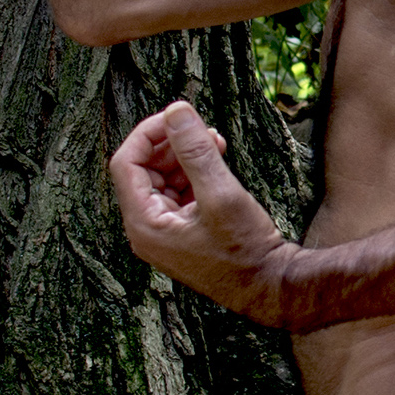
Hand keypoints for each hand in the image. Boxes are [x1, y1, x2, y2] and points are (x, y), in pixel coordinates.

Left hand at [109, 101, 298, 325]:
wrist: (267, 284)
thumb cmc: (244, 247)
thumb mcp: (220, 194)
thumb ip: (195, 151)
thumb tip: (175, 110)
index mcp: (143, 223)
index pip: (126, 164)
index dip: (148, 133)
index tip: (178, 114)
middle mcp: (147, 228)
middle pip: (142, 169)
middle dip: (170, 143)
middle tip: (203, 127)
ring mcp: (165, 231)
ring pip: (162, 178)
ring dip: (185, 154)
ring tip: (216, 142)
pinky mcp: (183, 231)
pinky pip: (178, 191)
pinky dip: (194, 171)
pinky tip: (218, 160)